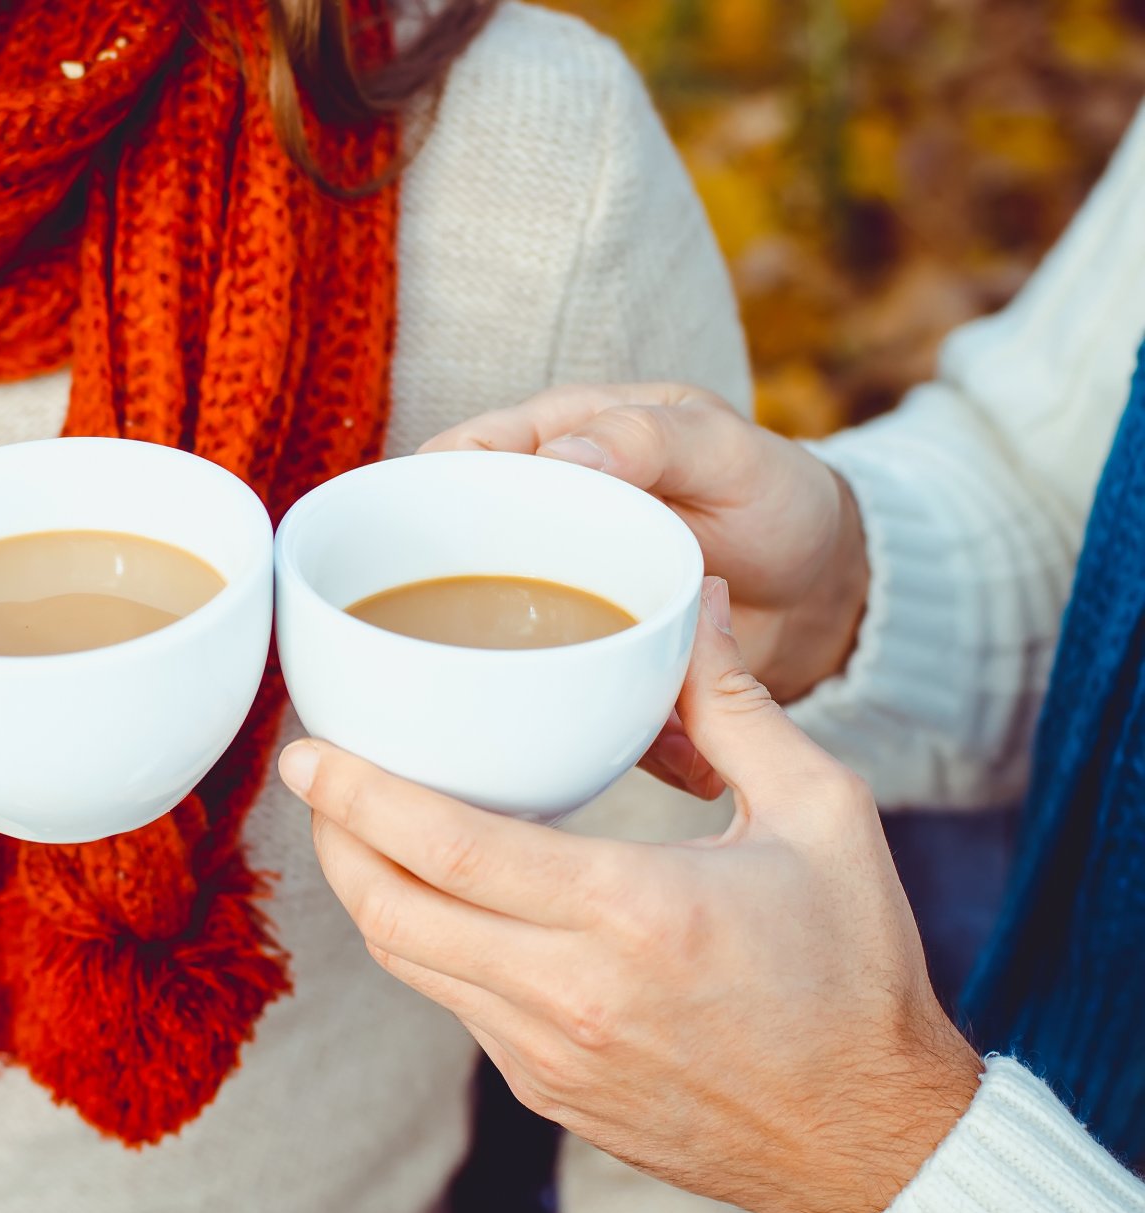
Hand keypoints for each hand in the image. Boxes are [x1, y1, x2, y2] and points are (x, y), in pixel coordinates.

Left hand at [278, 579, 982, 1212]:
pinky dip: (430, 944)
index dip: (356, 793)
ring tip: (362, 827)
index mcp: (633, 915)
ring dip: (371, 892)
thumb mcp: (822, 815)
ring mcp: (549, 1056)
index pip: (444, 847)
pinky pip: (453, 1005)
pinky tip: (445, 898)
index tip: (308, 752)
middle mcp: (571, 995)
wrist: (874, 1140)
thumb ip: (737, 705)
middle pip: (391, 910)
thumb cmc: (857, 972)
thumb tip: (691, 608)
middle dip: (334, 838)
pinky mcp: (547, 1091)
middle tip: (317, 779)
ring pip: (408, 964)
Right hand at [422, 384, 868, 707]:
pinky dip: (578, 732)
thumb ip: (647, 439)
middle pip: (446, 561)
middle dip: (434, 608)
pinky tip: (636, 746)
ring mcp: (553, 604)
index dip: (417, 496)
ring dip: (508, 686)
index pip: (455, 461)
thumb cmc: (776, 495)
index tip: (411, 543)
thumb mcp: (725, 450)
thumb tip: (556, 455)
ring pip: (485, 644)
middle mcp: (535, 527)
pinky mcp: (579, 669)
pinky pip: (551, 704)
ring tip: (556, 709)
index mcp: (552, 447)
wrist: (827, 594)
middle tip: (466, 648)